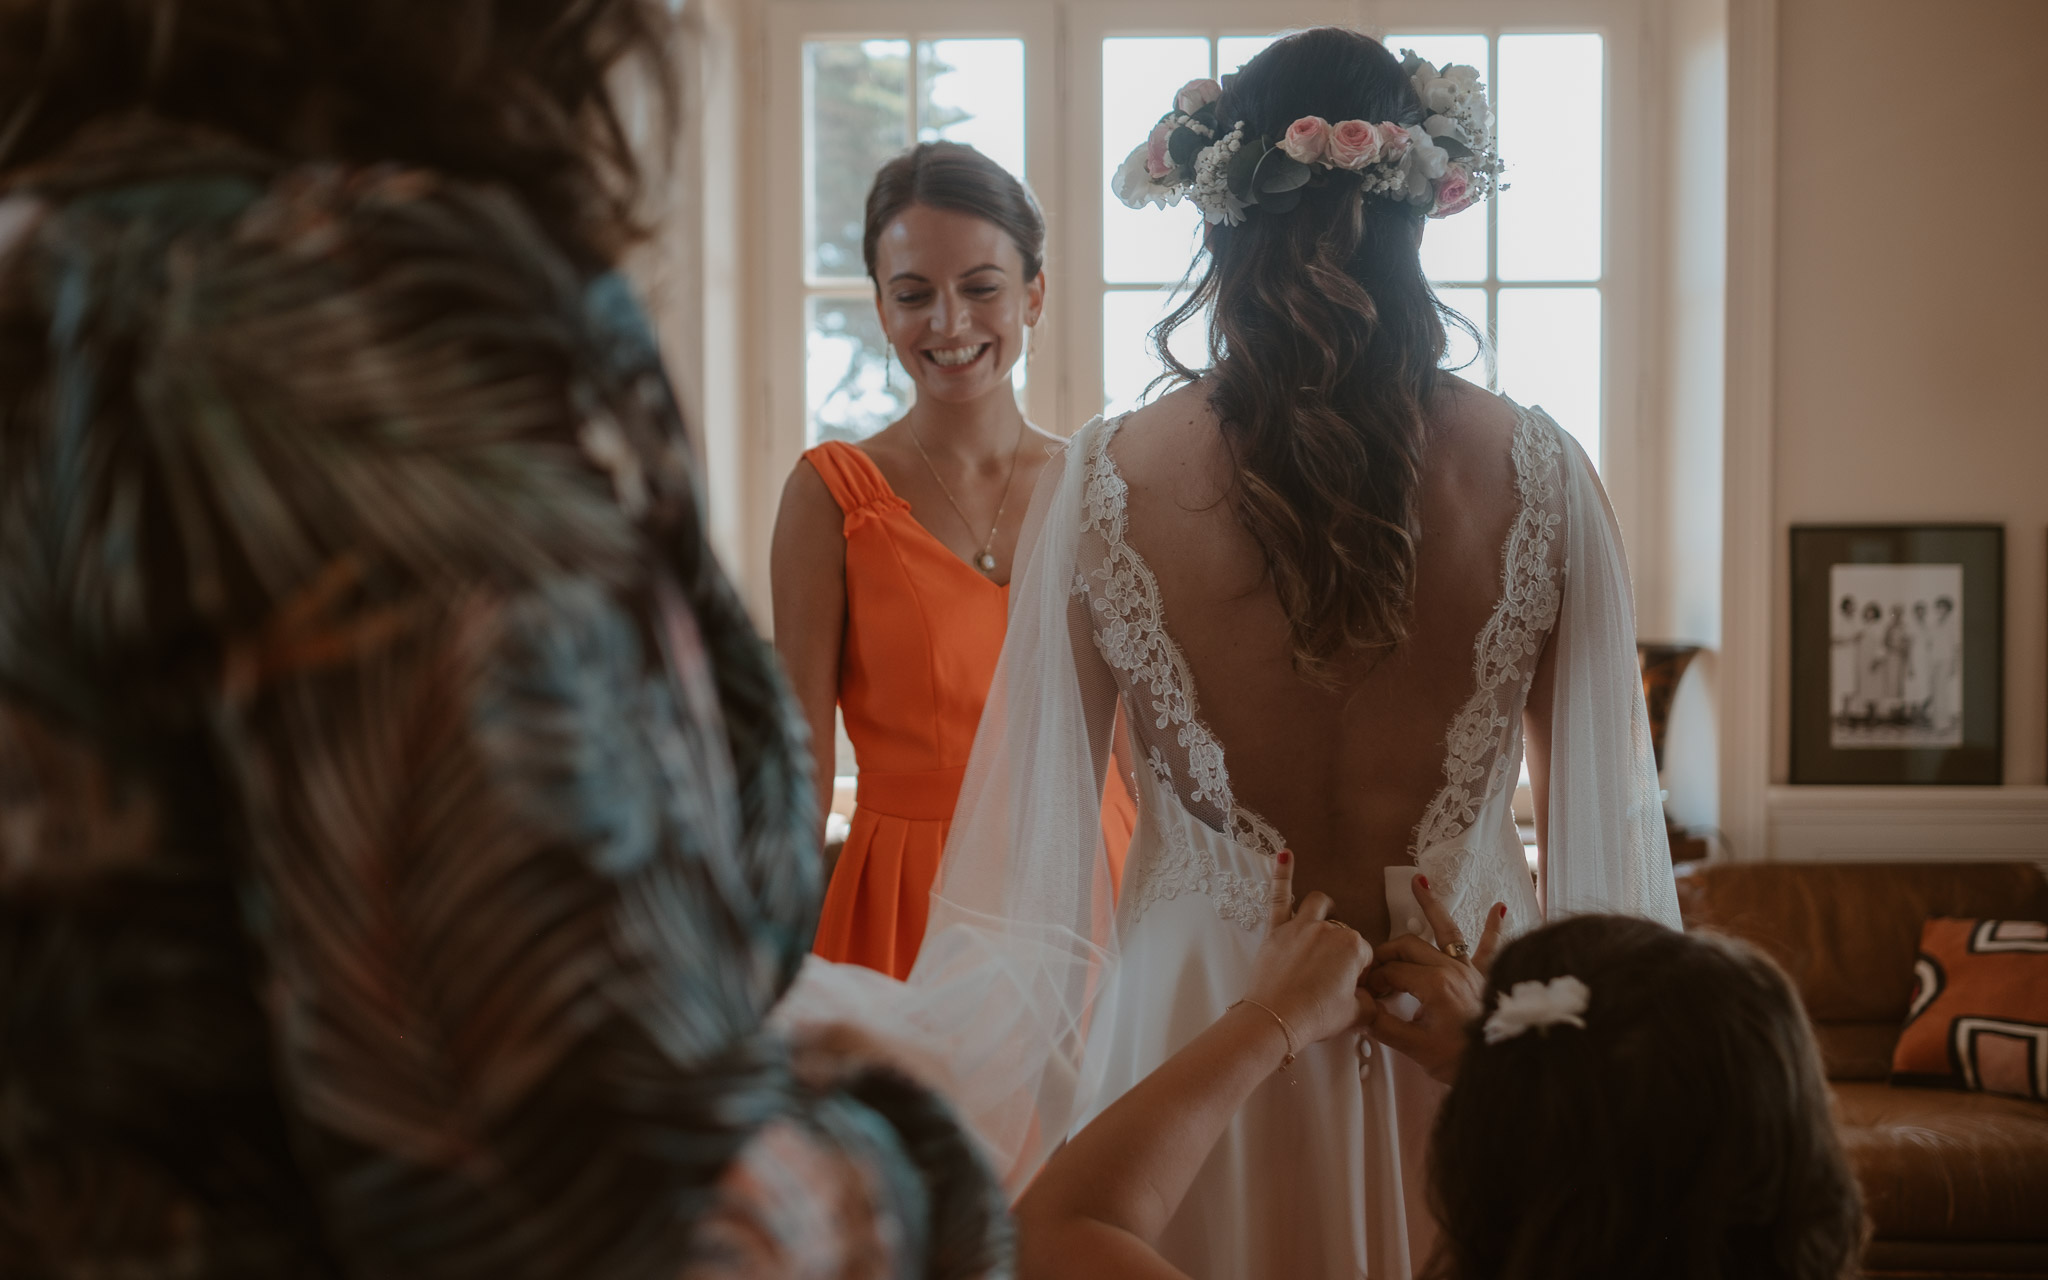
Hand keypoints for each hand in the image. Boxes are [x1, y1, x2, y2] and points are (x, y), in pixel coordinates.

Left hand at [1242, 850, 1374, 1049]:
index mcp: (1353, 947)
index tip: (1353, 988)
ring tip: (1327, 913)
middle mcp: (1329, 930)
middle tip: (1335, 976)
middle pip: (1342, 934)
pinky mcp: (1276, 930)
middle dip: (1342, 951)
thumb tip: (1372, 1002)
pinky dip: (1282, 874)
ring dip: (1325, 908)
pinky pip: (1279, 896)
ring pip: (1317, 906)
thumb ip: (1370, 1004)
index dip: (1361, 972)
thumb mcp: (1355, 1014)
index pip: (1365, 955)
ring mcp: (1301, 927)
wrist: (1276, 1018)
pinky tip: (1284, 854)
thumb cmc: (1316, 1015)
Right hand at [1363, 874, 1506, 1082]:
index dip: (1373, 981)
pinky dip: (1493, 928)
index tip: (1364, 995)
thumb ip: (1383, 1027)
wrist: (1503, 1066)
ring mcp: (1470, 970)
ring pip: (1446, 930)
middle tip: (1372, 963)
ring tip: (1419, 882)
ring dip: (1431, 905)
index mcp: (1433, 985)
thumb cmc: (1462, 1060)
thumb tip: (1359, 1012)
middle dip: (1386, 951)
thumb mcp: (1416, 1049)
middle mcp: (1451, 969)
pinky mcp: (1486, 977)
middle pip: (1409, 947)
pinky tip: (1499, 908)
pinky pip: (1489, 947)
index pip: (1390, 972)